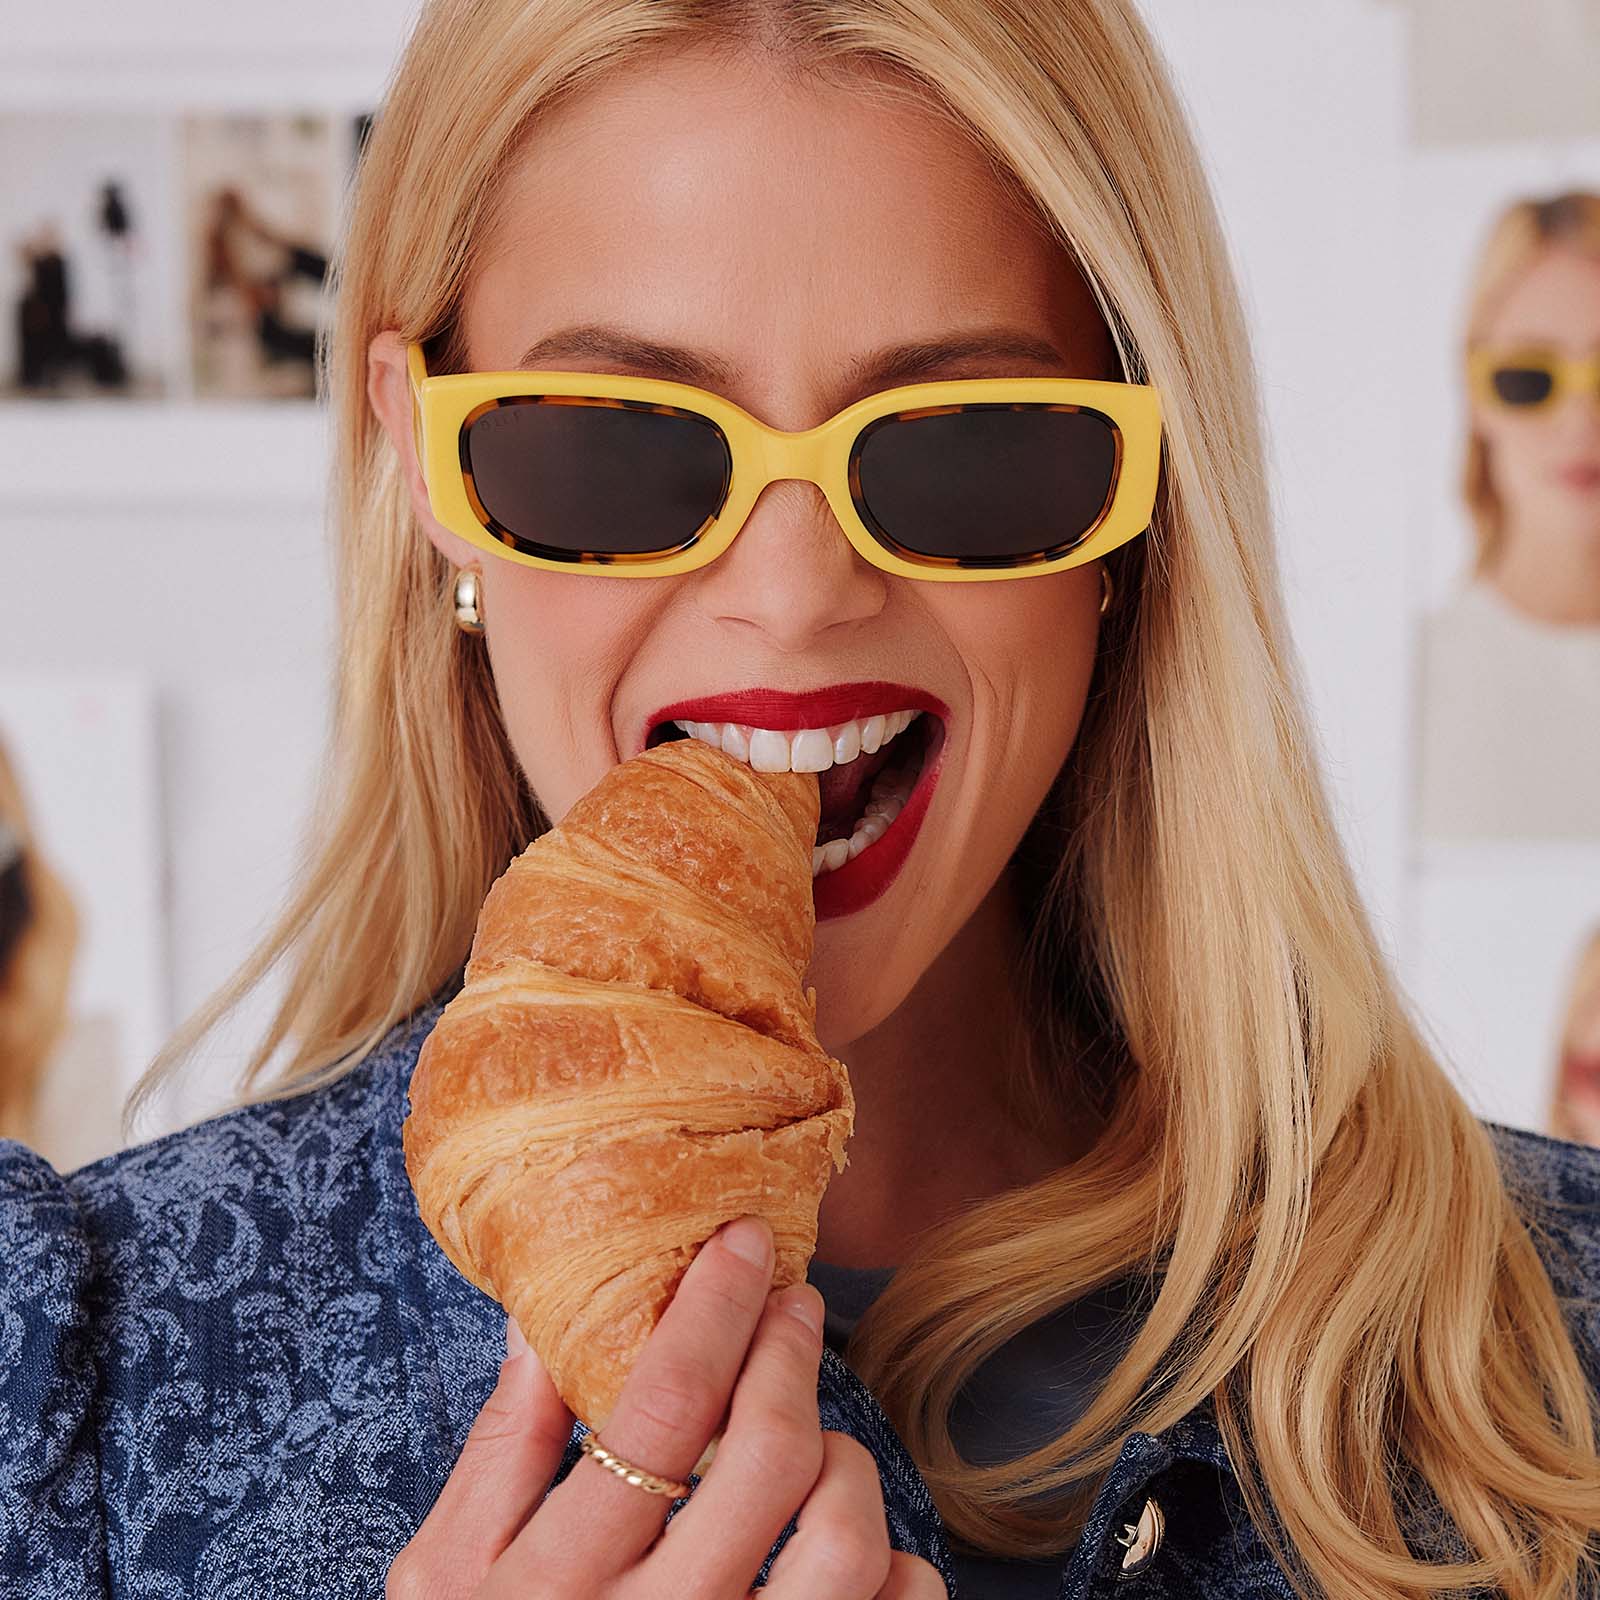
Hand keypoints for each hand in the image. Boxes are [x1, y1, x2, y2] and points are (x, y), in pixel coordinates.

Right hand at [387, 1215, 946, 1598]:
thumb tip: (543, 1317)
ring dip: (846, 1462)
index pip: (661, 1407)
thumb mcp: (445, 1580)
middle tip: (792, 1305)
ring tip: (818, 1440)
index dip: (715, 1306)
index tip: (745, 1241)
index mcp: (560, 1584)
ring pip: (847, 1541)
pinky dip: (896, 1566)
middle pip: (769, 1456)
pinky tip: (854, 1545)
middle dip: (789, 1354)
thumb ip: (500, 1450)